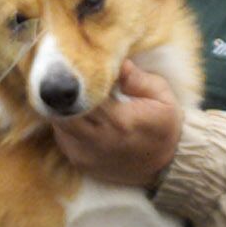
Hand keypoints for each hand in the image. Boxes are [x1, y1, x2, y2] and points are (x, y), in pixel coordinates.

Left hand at [50, 61, 182, 186]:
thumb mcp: (161, 95)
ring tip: (75, 99)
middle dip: (62, 95)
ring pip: (58, 125)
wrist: (167, 165)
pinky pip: (62, 139)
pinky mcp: (81, 163)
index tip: (80, 68)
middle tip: (70, 81)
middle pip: (62, 111)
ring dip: (62, 110)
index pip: (81, 95)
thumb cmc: (164, 124)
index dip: (76, 80)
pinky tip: (81, 117)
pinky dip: (66, 126)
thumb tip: (117, 61)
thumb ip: (137, 78)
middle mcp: (99, 140)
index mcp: (119, 120)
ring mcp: (86, 154)